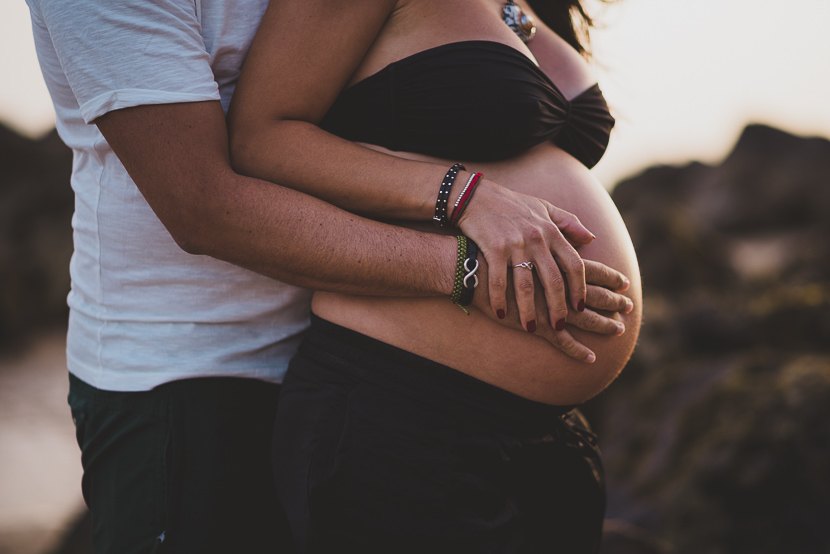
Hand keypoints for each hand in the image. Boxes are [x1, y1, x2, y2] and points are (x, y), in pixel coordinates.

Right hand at [457, 178, 594, 333]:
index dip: (579, 288)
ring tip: (531, 328)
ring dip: (529, 310)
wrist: (476, 196)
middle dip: (558, 307)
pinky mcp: (493, 249)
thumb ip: (568, 223)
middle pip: (554, 280)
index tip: (580, 307)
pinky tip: (500, 314)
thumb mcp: (544, 208)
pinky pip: (499, 281)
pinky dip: (500, 300)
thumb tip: (591, 239)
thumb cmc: (512, 205)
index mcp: (551, 231)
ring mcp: (515, 244)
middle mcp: (536, 239)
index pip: (574, 265)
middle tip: (559, 325)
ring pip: (526, 286)